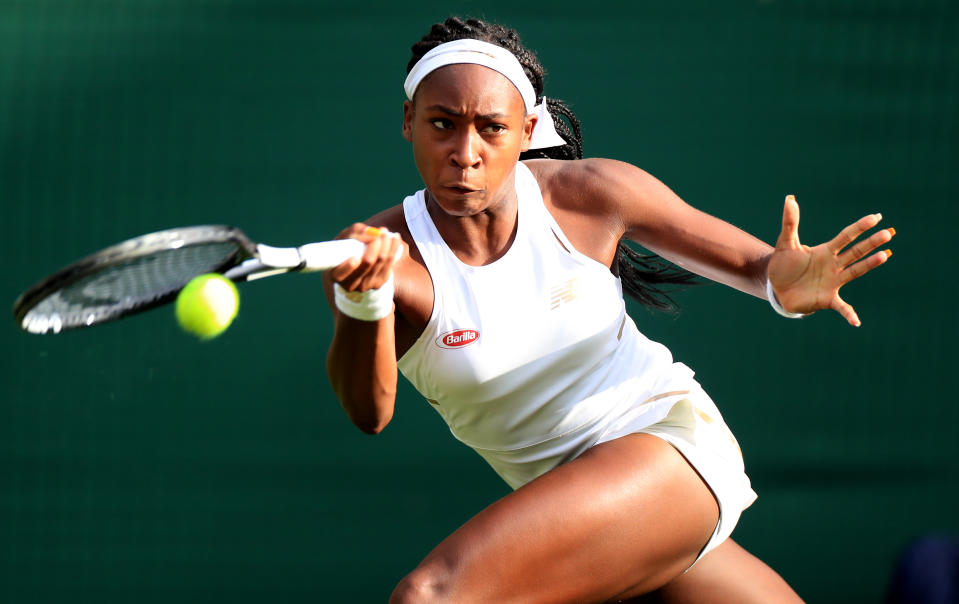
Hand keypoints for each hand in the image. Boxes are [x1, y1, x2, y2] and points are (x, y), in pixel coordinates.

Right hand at [330, 224, 405, 291]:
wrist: (356, 261)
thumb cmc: (346, 247)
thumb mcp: (345, 237)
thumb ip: (355, 232)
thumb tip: (373, 233)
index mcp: (336, 274)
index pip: (341, 273)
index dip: (349, 266)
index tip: (355, 256)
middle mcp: (350, 284)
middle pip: (368, 262)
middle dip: (376, 243)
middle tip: (381, 230)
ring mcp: (366, 285)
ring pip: (381, 261)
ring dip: (387, 243)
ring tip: (386, 231)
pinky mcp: (379, 282)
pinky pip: (390, 264)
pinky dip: (394, 248)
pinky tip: (394, 238)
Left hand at [767, 195, 894, 326]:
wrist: (777, 288)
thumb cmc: (784, 265)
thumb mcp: (785, 243)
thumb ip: (789, 223)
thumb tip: (789, 199)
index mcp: (826, 251)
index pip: (846, 236)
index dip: (859, 227)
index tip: (876, 217)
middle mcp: (834, 265)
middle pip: (855, 252)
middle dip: (871, 243)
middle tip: (888, 234)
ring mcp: (833, 282)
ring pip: (854, 271)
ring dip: (869, 264)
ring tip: (884, 256)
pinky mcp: (827, 299)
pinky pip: (841, 307)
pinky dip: (849, 314)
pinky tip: (856, 321)